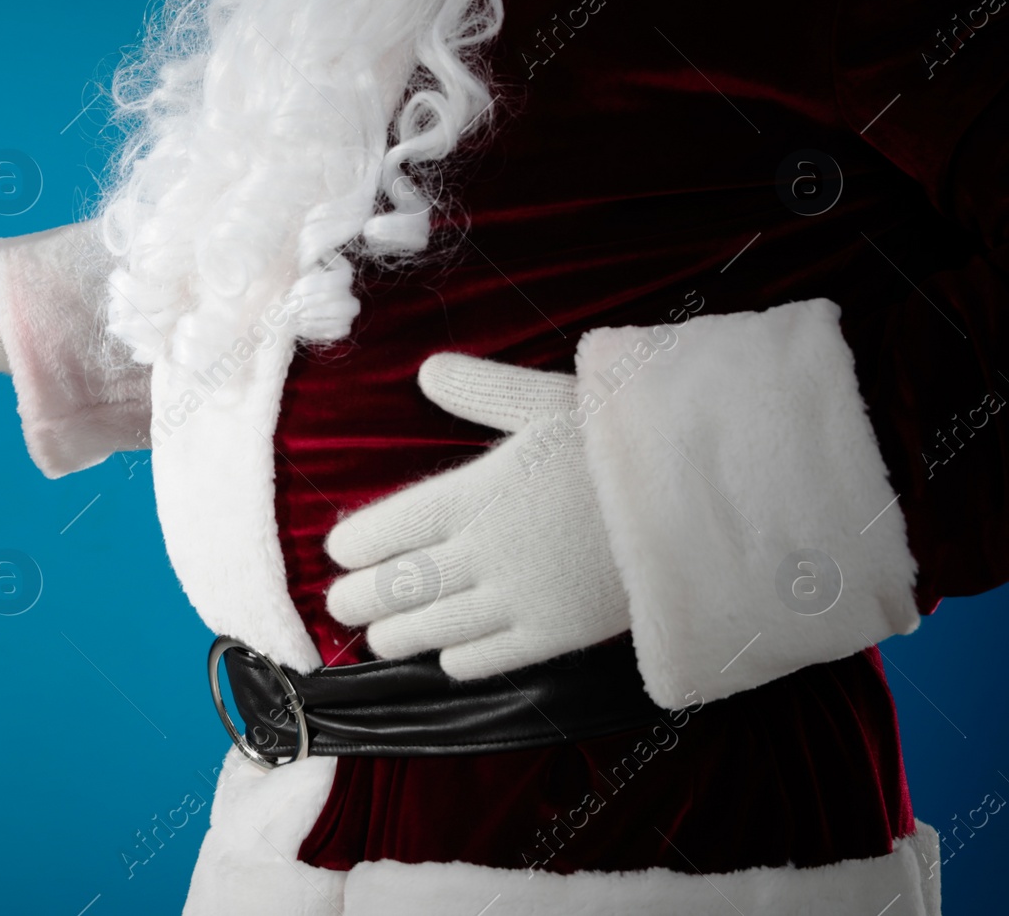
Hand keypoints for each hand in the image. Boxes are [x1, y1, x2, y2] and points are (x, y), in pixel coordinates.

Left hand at [323, 353, 630, 680]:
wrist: (695, 501)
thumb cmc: (622, 441)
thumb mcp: (547, 400)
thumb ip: (482, 391)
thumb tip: (427, 371)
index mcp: (475, 491)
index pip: (392, 524)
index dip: (358, 543)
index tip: (338, 551)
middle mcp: (484, 551)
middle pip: (402, 583)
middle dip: (362, 597)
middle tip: (339, 604)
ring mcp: (519, 598)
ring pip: (436, 627)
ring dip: (398, 635)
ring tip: (377, 639)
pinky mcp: (556, 634)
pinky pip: (493, 658)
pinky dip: (461, 662)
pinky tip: (447, 660)